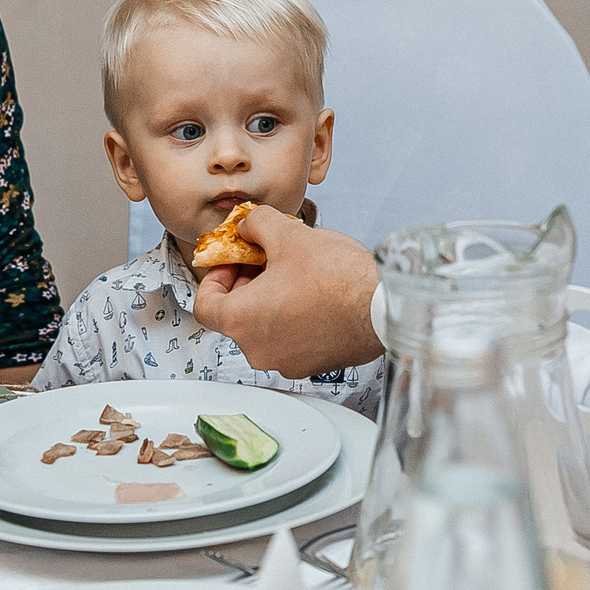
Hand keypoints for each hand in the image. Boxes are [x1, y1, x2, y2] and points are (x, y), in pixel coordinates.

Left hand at [191, 203, 383, 377]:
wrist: (384, 307)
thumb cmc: (338, 279)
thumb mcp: (287, 234)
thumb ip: (256, 224)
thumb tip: (248, 225)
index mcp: (241, 321)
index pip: (205, 305)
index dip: (215, 277)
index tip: (232, 262)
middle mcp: (258, 349)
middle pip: (235, 315)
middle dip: (246, 283)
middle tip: (265, 259)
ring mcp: (286, 361)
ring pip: (263, 327)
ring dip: (270, 299)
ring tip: (295, 272)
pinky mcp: (312, 364)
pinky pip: (289, 338)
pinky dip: (292, 317)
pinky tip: (315, 293)